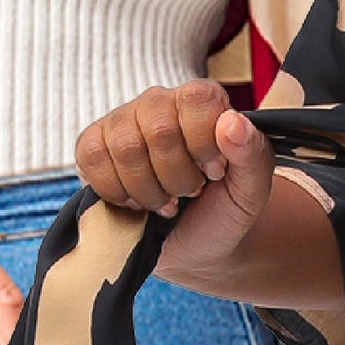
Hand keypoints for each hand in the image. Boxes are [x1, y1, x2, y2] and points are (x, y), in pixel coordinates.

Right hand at [78, 80, 281, 270]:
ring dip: (149, 190)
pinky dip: (116, 191)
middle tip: (189, 193)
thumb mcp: (252, 190)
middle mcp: (159, 103)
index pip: (197, 99)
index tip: (214, 173)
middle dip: (178, 177)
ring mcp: (122, 122)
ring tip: (165, 201)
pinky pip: (91, 158)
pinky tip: (135, 202)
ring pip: (125, 147)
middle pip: (160, 129)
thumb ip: (253, 154)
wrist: (194, 246)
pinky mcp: (92, 146)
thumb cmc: (224, 210)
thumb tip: (232, 122)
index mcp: (202, 101)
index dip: (204, 143)